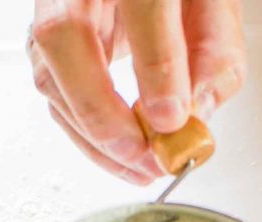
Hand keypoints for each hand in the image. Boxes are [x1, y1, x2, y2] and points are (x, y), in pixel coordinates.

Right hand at [29, 0, 245, 183]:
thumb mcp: (212, 5)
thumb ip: (215, 51)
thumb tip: (198, 112)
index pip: (142, 4)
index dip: (157, 65)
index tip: (174, 118)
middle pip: (63, 35)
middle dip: (103, 112)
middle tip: (145, 153)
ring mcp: (53, 8)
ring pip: (49, 74)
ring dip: (95, 137)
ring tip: (142, 167)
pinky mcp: (46, 42)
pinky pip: (56, 92)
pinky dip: (90, 135)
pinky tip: (124, 155)